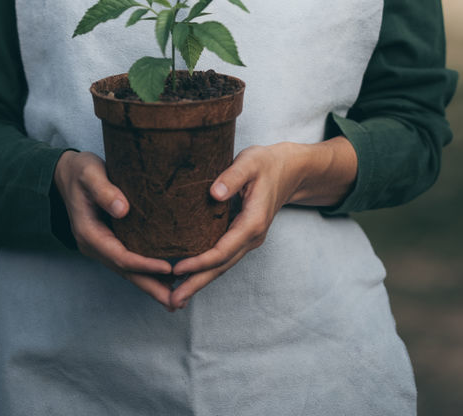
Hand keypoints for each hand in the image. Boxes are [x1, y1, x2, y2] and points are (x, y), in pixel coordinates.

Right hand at [52, 150, 174, 308]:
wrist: (67, 173)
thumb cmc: (80, 171)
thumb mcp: (90, 174)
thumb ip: (104, 191)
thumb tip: (123, 209)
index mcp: (89, 234)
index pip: (121, 256)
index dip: (144, 264)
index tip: (168, 268)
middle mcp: (95, 246)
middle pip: (126, 272)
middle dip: (151, 287)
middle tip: (176, 302)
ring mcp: (102, 246)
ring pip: (129, 271)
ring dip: (151, 284)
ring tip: (177, 298)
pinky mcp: (110, 241)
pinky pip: (129, 261)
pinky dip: (146, 271)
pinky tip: (165, 276)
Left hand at [168, 137, 357, 309]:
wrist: (289, 171)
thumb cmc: (266, 163)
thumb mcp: (250, 162)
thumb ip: (233, 176)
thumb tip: (215, 193)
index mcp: (253, 222)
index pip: (223, 249)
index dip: (200, 261)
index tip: (177, 268)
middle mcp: (252, 237)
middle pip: (221, 266)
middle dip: (196, 283)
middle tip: (172, 300)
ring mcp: (248, 239)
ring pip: (222, 266)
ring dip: (200, 281)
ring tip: (176, 296)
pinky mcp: (243, 237)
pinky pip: (223, 258)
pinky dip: (207, 269)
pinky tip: (190, 276)